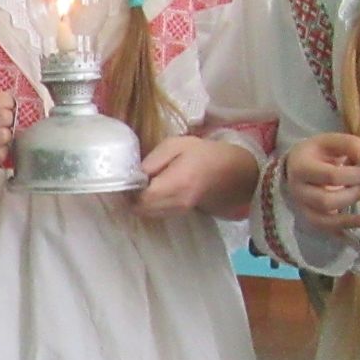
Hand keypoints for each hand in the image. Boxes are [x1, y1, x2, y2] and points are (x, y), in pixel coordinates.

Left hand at [135, 135, 259, 219]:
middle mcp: (177, 202)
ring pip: (147, 214)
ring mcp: (180, 211)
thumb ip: (153, 160)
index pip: (141, 197)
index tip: (128, 177)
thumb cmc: (202, 154)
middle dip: (131, 197)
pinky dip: (149, 205)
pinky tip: (152, 190)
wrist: (231, 171)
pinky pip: (156, 214)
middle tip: (133, 180)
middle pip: (141, 209)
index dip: (129, 189)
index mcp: (176, 183)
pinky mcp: (181, 214)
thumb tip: (135, 174)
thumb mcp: (176, 145)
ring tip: (143, 184)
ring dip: (139, 202)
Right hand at [285, 132, 359, 230]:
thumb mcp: (331, 141)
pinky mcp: (309, 220)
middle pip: (326, 201)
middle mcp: (298, 191)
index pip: (330, 176)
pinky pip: (327, 230)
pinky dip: (346, 228)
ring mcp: (302, 208)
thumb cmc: (316, 153)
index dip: (354, 175)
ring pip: (325, 221)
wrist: (295, 166)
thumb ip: (351, 145)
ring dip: (350, 215)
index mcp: (301, 167)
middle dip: (352, 194)